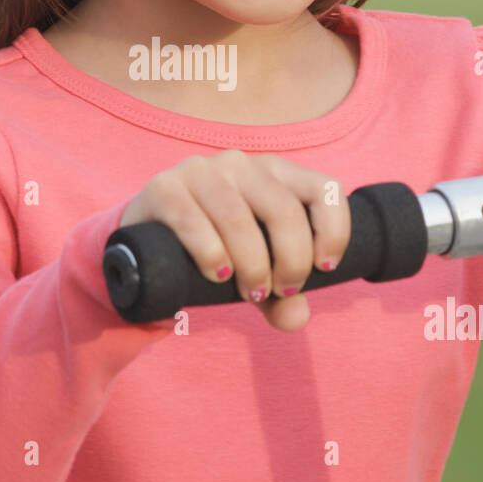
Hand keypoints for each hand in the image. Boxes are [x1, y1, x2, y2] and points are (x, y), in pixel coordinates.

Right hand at [120, 149, 350, 331]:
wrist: (148, 243)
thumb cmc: (217, 252)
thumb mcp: (257, 273)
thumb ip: (281, 297)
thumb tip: (295, 317)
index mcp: (275, 173)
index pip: (324, 190)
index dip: (335, 231)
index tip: (325, 269)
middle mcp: (241, 164)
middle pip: (284, 210)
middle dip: (291, 261)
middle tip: (282, 292)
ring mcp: (200, 171)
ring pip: (239, 219)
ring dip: (252, 265)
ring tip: (249, 294)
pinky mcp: (164, 188)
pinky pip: (194, 222)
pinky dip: (211, 254)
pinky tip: (216, 275)